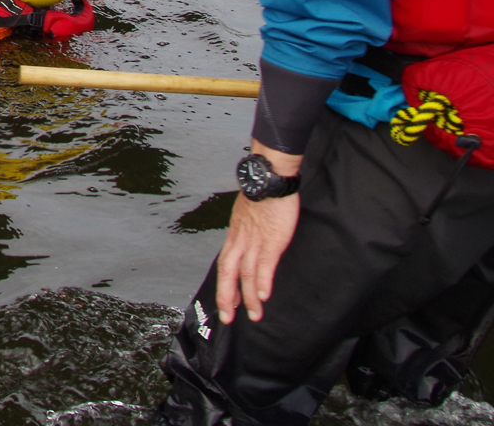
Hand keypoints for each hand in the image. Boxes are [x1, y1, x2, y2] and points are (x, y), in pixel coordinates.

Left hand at [214, 143, 302, 322]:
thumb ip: (248, 232)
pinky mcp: (271, 240)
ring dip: (249, 297)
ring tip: (254, 315)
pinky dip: (262, 282)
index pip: (224, 264)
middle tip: (228, 318)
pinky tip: (264, 297)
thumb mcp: (247, 215)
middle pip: (228, 273)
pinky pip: (263, 265)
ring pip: (246, 274)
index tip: (227, 303)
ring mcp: (254, 241)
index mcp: (234, 235)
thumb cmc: (261, 195)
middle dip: (227, 298)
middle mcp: (239, 240)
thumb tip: (251, 242)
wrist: (268, 179)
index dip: (224, 285)